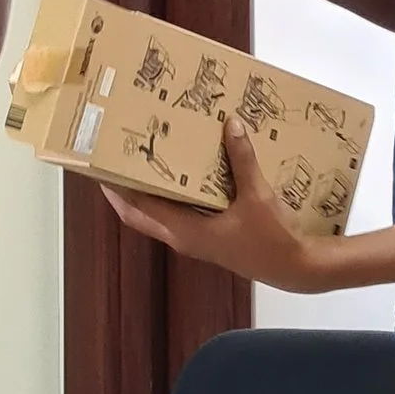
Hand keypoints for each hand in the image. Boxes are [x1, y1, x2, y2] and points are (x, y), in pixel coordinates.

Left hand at [100, 119, 335, 291]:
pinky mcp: (208, 237)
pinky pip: (178, 214)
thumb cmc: (273, 239)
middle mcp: (184, 238)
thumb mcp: (257, 196)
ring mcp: (195, 239)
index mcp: (186, 232)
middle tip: (113, 160)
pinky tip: (182, 174)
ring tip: (143, 161)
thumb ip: (242, 159)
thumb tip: (231, 125)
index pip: (138, 209)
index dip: (116, 190)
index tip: (99, 168)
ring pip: (158, 215)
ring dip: (147, 192)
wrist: (295, 268)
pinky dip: (172, 196)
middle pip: (140, 213)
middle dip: (123, 190)